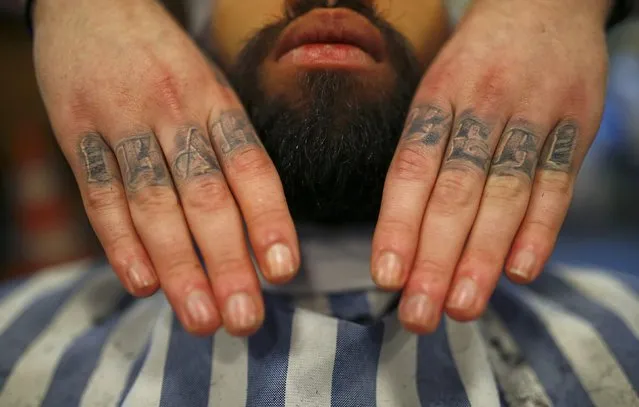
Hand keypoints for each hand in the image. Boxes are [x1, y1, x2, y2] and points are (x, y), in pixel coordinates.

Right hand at [33, 0, 298, 335]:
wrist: (94, 4)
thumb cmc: (166, 62)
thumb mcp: (211, 87)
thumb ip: (228, 147)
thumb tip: (257, 225)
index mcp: (217, 101)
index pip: (251, 167)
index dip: (270, 220)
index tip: (284, 271)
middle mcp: (174, 113)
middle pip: (206, 197)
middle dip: (228, 262)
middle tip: (245, 319)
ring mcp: (122, 124)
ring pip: (154, 205)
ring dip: (178, 267)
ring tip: (200, 318)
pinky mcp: (76, 133)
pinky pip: (99, 195)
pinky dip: (119, 242)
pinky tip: (142, 283)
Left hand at [372, 0, 608, 332]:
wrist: (543, 4)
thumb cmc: (476, 60)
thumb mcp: (436, 87)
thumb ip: (424, 150)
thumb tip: (402, 228)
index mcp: (437, 98)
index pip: (411, 169)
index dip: (398, 225)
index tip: (386, 276)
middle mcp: (482, 108)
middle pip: (455, 193)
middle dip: (434, 260)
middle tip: (418, 315)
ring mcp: (532, 117)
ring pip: (504, 196)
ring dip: (482, 257)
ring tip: (462, 307)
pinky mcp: (573, 129)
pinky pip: (556, 185)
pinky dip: (540, 230)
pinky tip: (520, 270)